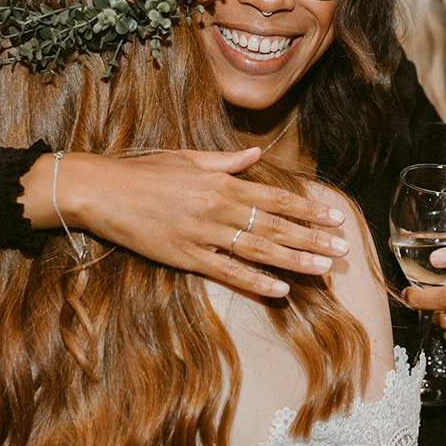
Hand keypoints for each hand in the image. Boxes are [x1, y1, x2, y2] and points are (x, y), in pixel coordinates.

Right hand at [18, 148, 348, 298]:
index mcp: (222, 183)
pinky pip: (227, 272)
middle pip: (275, 227)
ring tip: (323, 269)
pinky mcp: (185, 257)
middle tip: (342, 250)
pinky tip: (280, 290)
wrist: (103, 191)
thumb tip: (257, 155)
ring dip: (294, 260)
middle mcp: (218, 209)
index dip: (308, 209)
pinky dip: (254, 282)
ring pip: (258, 251)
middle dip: (312, 238)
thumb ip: (227, 161)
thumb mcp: (188, 159)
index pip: (276, 198)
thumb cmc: (145, 172)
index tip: (334, 217)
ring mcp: (203, 235)